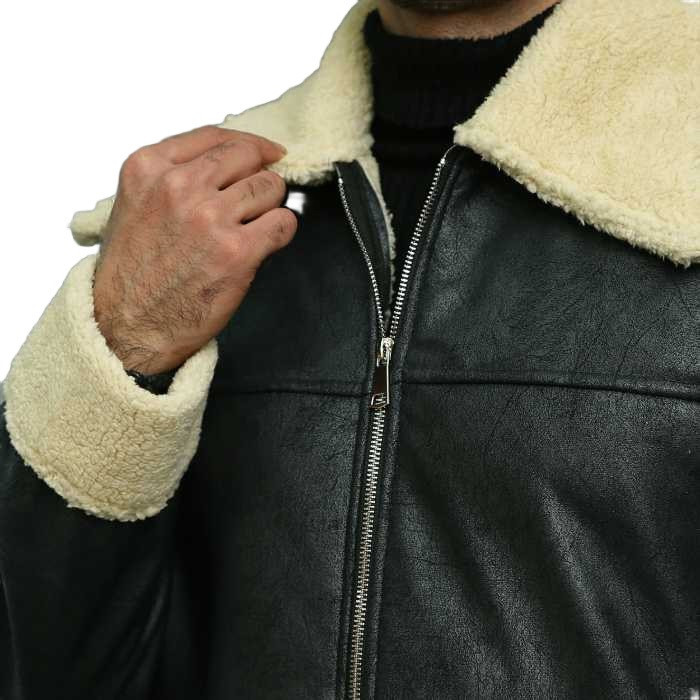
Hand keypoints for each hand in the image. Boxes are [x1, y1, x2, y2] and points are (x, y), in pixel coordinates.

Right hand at [92, 125, 295, 373]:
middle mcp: (179, 187)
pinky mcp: (237, 251)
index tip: (266, 153)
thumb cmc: (132, 272)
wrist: (127, 325)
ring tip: (256, 225)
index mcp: (149, 168)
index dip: (250, 144)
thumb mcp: (135, 204)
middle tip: (261, 196)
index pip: (216, 137)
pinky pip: (283, 222)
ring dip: (271, 205)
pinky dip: (282, 230)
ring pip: (270, 186)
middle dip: (261, 174)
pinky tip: (267, 242)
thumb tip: (228, 163)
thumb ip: (173, 176)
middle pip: (248, 157)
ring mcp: (210, 218)